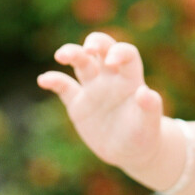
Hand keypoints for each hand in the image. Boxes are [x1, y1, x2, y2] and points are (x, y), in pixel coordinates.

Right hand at [37, 32, 165, 173]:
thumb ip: (150, 107)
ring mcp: (93, 88)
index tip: (111, 61)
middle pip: (101, 48)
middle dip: (94, 42)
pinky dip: (53, 80)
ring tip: (61, 55)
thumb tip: (145, 92)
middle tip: (88, 48)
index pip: (126, 53)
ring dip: (71, 53)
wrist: (130, 153)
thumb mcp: (150, 124)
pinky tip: (43, 80)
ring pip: (81, 62)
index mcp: (130, 78)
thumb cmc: (144, 134)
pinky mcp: (78, 103)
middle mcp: (110, 77)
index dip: (119, 52)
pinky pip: (64, 87)